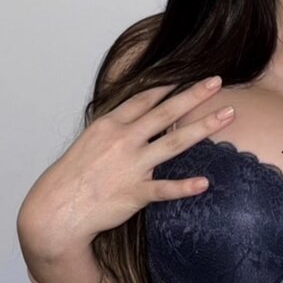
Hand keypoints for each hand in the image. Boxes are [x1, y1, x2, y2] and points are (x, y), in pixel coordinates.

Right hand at [16, 76, 234, 255]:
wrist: (55, 208)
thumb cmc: (72, 176)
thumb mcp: (89, 141)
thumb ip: (114, 129)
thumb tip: (134, 119)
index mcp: (111, 125)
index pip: (145, 99)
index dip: (169, 86)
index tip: (189, 73)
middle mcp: (124, 140)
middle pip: (166, 111)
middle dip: (194, 95)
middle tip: (217, 81)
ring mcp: (131, 165)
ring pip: (174, 142)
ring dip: (203, 127)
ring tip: (227, 115)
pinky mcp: (134, 193)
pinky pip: (164, 188)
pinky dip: (184, 186)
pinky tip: (205, 183)